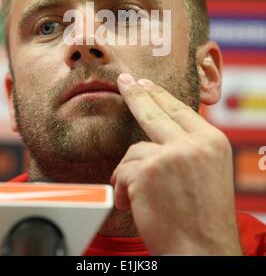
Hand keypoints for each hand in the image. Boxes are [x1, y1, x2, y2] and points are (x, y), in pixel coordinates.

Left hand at [110, 73, 241, 255]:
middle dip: (136, 94)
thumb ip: (191, 149)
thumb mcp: (210, 173)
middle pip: (156, 111)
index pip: (180, 110)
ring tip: (141, 198)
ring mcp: (170, 155)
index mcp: (213, 142)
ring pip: (134, 150)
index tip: (146, 83)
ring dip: (131, 174)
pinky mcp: (147, 171)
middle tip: (124, 80)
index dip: (160, 94)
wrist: (203, 253)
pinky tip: (134, 205)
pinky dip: (124, 190)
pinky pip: (122, 171)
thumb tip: (165, 132)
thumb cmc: (203, 220)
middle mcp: (194, 144)